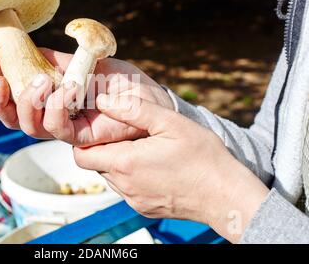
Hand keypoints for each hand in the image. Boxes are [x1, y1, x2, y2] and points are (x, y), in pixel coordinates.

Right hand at [0, 47, 173, 146]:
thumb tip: (33, 47)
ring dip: (27, 103)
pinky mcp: (81, 137)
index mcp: (52, 93)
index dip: (1, 76)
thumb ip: (61, 60)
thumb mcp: (87, 61)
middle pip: (14, 116)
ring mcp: (66, 126)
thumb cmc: (122, 80)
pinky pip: (58, 129)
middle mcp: (54, 112)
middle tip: (2, 78)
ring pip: (29, 126)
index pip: (18, 90)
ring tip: (42, 81)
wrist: (150, 96)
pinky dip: (56, 109)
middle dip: (1, 98)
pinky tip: (65, 90)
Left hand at [73, 94, 268, 242]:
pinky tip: (153, 165)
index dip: (84, 140)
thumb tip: (103, 101)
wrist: (227, 197)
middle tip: (126, 133)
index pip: (81, 155)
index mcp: (126, 163)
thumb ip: (133, 110)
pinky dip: (131, 175)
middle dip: (105, 147)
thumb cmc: (204, 158)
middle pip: (96, 165)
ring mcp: (134, 200)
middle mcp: (125, 186)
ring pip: (111, 176)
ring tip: (142, 147)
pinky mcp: (144, 208)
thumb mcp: (170, 123)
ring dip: (118, 161)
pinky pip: (126, 189)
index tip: (100, 128)